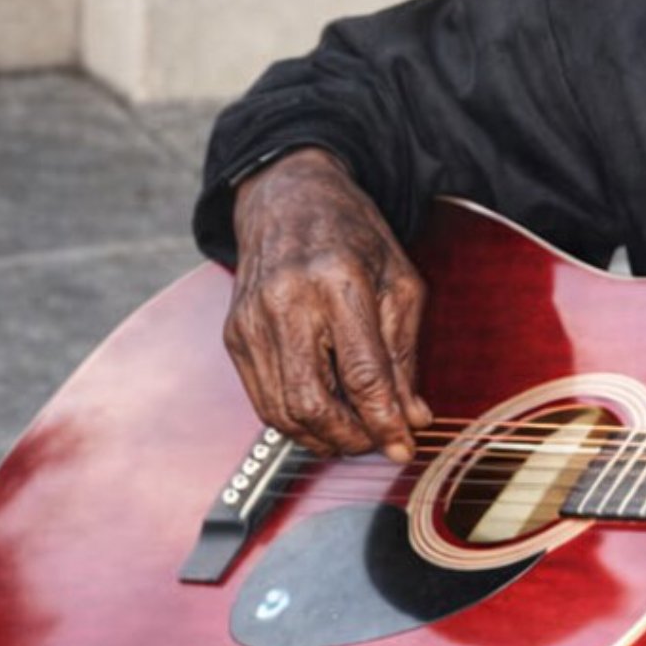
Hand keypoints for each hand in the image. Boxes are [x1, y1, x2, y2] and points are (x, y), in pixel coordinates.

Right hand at [223, 151, 429, 460]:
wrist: (287, 196)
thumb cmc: (352, 236)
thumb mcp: (399, 283)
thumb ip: (404, 355)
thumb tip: (410, 418)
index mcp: (337, 281)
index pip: (362, 374)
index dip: (384, 422)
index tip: (404, 449)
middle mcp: (287, 301)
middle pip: (314, 403)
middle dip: (350, 438)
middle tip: (376, 441)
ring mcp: (252, 320)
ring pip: (283, 412)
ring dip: (322, 437)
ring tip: (352, 431)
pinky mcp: (235, 334)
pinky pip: (263, 401)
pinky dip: (295, 421)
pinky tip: (322, 415)